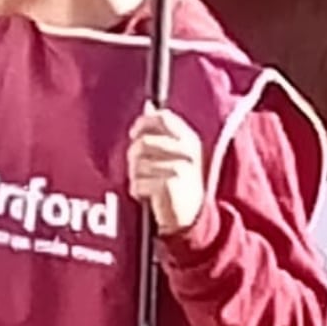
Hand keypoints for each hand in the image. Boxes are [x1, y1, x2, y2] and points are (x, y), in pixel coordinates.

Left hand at [127, 104, 204, 235]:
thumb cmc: (178, 183)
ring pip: (138, 165)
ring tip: (147, 185)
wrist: (192, 219)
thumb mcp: (176, 155)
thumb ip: (161, 132)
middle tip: (139, 169)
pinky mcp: (169, 186)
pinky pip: (138, 183)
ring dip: (136, 177)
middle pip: (144, 142)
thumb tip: (148, 106)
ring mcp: (180, 168)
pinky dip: (138, 192)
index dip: (143, 124)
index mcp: (189, 140)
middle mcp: (187, 152)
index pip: (163, 118)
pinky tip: (148, 196)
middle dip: (134, 157)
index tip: (134, 134)